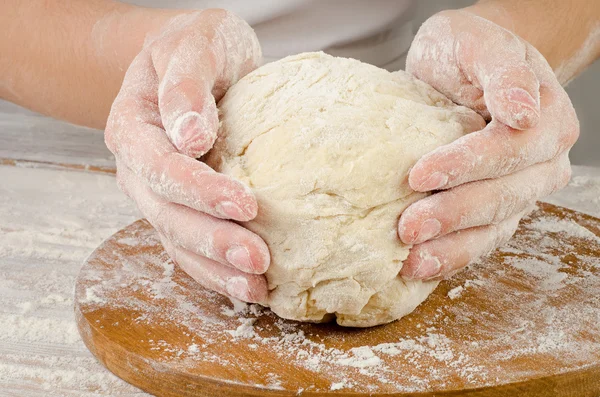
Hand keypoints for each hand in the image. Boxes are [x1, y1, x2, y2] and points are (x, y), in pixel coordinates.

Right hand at [105, 9, 268, 302]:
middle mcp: (138, 169)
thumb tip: (188, 136)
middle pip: (166, 214)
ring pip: (177, 240)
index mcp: (133, 127)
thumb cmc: (198, 47)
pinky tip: (249, 287)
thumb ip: (185, 85)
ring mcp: (157, 194)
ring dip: (216, 267)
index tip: (246, 203)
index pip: (160, 166)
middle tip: (258, 258)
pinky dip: (216, 270)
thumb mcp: (194, 45)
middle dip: (212, 240)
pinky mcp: (181, 209)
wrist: (195, 61)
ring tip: (257, 286)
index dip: (199, 189)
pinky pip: (190, 247)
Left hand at [398, 10, 578, 279]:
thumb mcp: (479, 44)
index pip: (510, 149)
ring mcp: (519, 193)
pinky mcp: (494, 212)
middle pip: (503, 196)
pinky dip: (451, 256)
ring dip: (452, 248)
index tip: (418, 174)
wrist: (460, 70)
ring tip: (413, 262)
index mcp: (546, 122)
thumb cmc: (466, 54)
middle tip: (408, 227)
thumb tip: (522, 110)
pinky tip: (420, 266)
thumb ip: (503, 71)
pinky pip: (479, 240)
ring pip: (493, 228)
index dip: (466, 164)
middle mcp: (541, 164)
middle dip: (454, 214)